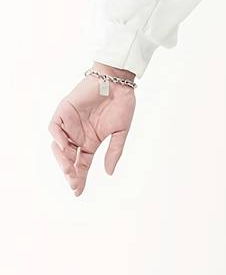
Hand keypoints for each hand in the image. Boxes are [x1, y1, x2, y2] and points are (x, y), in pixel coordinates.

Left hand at [49, 63, 136, 196]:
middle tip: (73, 183)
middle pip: (69, 158)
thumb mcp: (120, 133)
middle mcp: (78, 135)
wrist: (118, 82)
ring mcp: (70, 123)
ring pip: (59, 145)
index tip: (78, 192)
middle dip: (70, 172)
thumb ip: (114, 153)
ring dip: (62, 159)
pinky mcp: (65, 110)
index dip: (79, 178)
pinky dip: (57, 137)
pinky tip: (64, 147)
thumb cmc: (122, 104)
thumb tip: (108, 173)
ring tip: (69, 170)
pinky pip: (55, 126)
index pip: (81, 164)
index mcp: (91, 141)